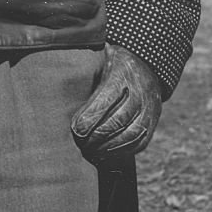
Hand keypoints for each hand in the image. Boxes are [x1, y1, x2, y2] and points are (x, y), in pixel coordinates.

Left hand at [71, 44, 161, 159]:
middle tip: (80, 144)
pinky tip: (106, 154)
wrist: (145, 62)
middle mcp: (140, 91)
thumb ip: (85, 72)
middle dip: (97, 136)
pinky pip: (140, 142)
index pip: (107, 99)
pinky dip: (122, 152)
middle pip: (119, 120)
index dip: (91, 117)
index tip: (75, 129)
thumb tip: (58, 86)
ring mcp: (150, 108)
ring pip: (132, 135)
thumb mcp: (98, 58)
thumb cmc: (111, 61)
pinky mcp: (153, 122)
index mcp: (123, 72)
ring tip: (91, 152)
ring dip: (109, 148)